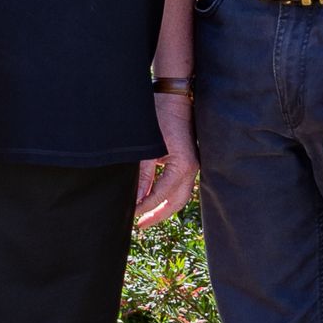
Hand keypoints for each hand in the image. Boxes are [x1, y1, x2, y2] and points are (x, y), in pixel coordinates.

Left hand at [134, 92, 198, 227]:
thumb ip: (143, 174)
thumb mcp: (147, 147)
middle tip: (140, 225)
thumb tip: (137, 198)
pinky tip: (153, 197)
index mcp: (183, 167)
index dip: (145, 207)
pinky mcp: (187, 161)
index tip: (130, 214)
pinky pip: (179, 185)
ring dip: (163, 207)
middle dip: (158, 215)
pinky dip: (167, 195)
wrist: (173, 97)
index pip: (161, 195)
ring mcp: (192, 166)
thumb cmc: (160, 116)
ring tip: (145, 215)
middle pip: (176, 203)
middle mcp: (192, 169)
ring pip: (179, 196)